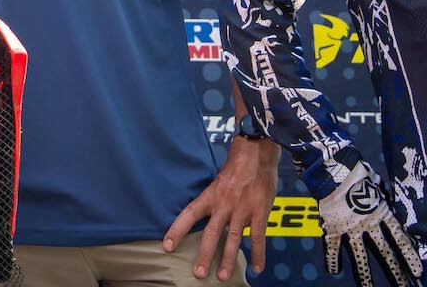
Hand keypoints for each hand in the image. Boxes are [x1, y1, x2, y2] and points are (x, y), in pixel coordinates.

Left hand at [164, 135, 279, 279]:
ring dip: (229, 260)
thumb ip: (212, 199)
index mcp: (210, 196)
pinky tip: (257, 268)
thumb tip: (203, 214)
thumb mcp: (217, 181)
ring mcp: (242, 210)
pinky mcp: (260, 212)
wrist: (256, 153)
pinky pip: (258, 237)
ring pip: (233, 239)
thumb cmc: (235, 167)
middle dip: (204, 255)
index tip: (167, 246)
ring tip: (223, 277)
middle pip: (210, 233)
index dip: (177, 231)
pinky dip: (259, 254)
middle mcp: (223, 205)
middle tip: (198, 273)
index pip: (188, 215)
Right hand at [320, 161, 422, 286]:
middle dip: (395, 272)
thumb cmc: (357, 173)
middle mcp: (368, 224)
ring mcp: (349, 227)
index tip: (417, 272)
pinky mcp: (332, 226)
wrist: (333, 168)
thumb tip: (388, 204)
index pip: (400, 239)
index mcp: (382, 214)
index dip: (409, 256)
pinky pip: (331, 245)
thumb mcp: (377, 186)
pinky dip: (332, 258)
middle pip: (385, 252)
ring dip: (364, 274)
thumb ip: (382, 199)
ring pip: (359, 255)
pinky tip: (333, 271)